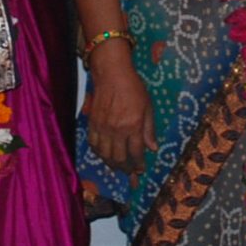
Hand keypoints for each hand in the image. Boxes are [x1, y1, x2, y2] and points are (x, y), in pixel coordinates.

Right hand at [85, 46, 155, 174]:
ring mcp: (103, 128)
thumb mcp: (148, 107)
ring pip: (105, 155)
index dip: (139, 164)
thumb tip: (153, 148)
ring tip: (118, 166)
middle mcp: (117, 130)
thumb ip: (149, 129)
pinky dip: (99, 153)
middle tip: (130, 172)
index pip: (136, 152)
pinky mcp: (92, 124)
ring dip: (112, 164)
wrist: (112, 74)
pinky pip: (93, 145)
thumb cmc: (133, 88)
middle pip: (119, 158)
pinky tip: (104, 155)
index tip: (141, 170)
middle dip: (125, 168)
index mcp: (133, 125)